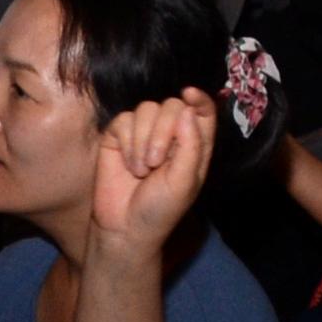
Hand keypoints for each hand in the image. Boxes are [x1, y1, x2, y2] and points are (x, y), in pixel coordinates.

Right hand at [90, 89, 218, 257]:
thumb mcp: (183, 181)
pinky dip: (127, 142)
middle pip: (172, 105)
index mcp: (194, 143)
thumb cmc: (161, 209)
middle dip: (162, 131)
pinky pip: (124, 120)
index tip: (189, 94)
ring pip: (147, 109)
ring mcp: (143, 134)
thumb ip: (190, 145)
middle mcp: (170, 134)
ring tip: (142, 169)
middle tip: (155, 163)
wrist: (124, 228)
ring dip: (143, 140)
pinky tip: (128, 164)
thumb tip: (188, 108)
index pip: (202, 110)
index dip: (199, 98)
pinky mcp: (118, 137)